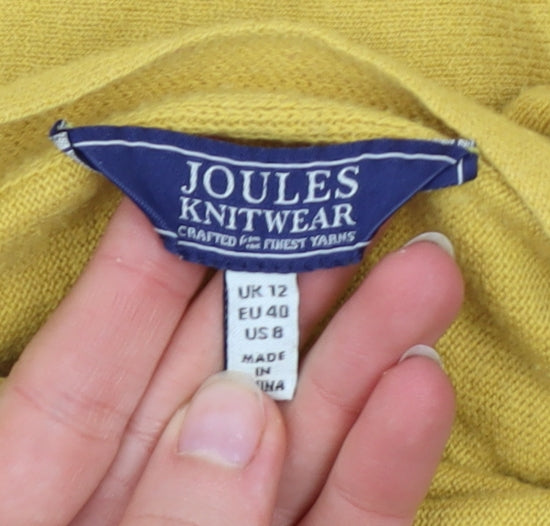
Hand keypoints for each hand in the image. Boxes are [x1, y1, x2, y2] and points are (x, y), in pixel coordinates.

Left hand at [0, 199, 461, 524]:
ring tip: (419, 276)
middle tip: (339, 211)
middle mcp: (147, 496)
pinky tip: (419, 384)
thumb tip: (236, 415)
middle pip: (218, 379)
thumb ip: (154, 509)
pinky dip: (385, 463)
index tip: (194, 180)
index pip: (93, 359)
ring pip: (299, 440)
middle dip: (282, 294)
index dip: (143, 264)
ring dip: (361, 360)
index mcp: (46, 490)